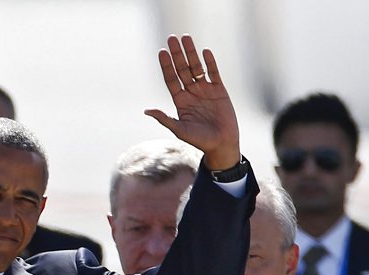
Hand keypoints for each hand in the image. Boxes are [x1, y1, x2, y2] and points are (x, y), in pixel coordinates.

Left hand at [144, 35, 240, 170]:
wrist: (222, 144)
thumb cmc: (200, 141)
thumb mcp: (180, 130)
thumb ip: (165, 119)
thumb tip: (147, 110)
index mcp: (180, 101)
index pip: (171, 79)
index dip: (166, 66)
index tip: (162, 52)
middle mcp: (191, 92)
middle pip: (182, 69)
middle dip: (177, 54)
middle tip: (172, 38)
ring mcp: (205, 90)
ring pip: (197, 67)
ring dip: (191, 53)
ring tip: (186, 37)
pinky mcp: (219, 90)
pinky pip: (214, 73)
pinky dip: (210, 62)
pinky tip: (205, 51)